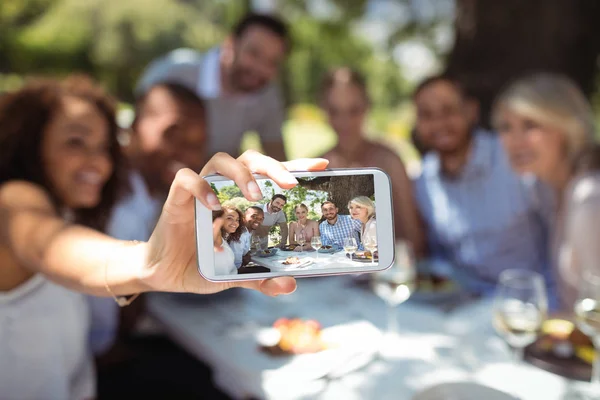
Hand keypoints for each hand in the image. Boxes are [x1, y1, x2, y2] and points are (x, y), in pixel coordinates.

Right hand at [141, 150, 328, 295]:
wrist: (165, 273)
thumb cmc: (204, 264)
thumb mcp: (237, 273)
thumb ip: (262, 278)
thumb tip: (290, 284)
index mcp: (242, 199)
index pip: (271, 175)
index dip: (295, 166)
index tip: (321, 166)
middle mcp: (224, 188)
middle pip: (250, 158)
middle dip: (273, 166)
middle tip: (290, 184)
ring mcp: (200, 191)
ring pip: (220, 160)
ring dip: (241, 174)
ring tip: (254, 195)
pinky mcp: (177, 199)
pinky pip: (186, 179)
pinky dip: (201, 187)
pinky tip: (213, 206)